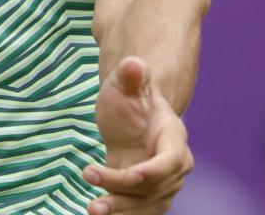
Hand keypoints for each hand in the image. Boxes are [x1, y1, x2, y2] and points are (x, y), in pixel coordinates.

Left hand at [82, 56, 192, 214]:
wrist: (131, 115)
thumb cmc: (131, 96)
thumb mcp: (126, 82)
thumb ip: (132, 75)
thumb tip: (133, 64)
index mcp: (173, 138)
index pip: (170, 161)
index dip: (153, 171)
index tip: (131, 176)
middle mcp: (173, 165)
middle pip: (154, 187)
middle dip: (124, 191)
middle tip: (91, 180)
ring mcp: (161, 184)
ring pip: (146, 205)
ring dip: (120, 210)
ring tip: (92, 209)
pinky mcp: (146, 196)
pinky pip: (137, 212)